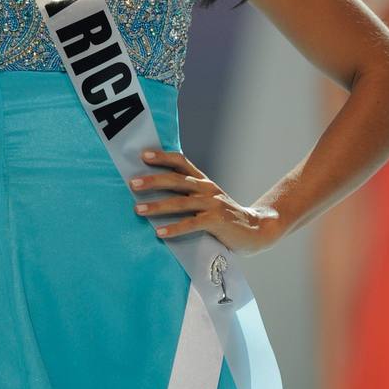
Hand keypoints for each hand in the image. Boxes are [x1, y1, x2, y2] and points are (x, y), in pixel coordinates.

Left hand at [129, 149, 278, 253]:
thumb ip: (188, 196)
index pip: (181, 162)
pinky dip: (174, 228)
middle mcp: (206, 189)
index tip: (143, 155)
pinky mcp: (217, 221)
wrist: (257, 229)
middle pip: (176, 179)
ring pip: (180, 202)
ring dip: (157, 206)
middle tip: (132, 183)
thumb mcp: (208, 200)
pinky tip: (158, 232)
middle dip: (153, 180)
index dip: (162, 157)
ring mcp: (212, 204)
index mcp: (202, 181)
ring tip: (137, 210)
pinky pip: (191, 224)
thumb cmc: (225, 217)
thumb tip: (155, 193)